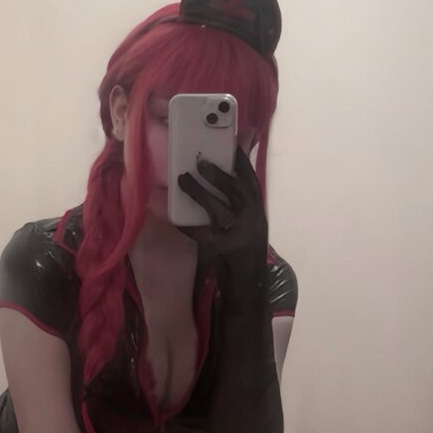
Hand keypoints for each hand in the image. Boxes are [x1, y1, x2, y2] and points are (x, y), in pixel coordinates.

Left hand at [176, 144, 268, 283]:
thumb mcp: (245, 227)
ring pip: (220, 209)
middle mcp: (254, 221)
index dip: (242, 161)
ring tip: (182, 180)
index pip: (251, 182)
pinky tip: (175, 218)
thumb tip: (224, 179)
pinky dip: (188, 225)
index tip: (231, 143)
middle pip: (239, 191)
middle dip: (221, 174)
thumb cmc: (242, 257)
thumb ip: (237, 205)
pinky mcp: (225, 251)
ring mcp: (241, 236)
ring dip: (200, 193)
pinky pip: (203, 234)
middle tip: (201, 161)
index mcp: (257, 213)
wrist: (249, 290)